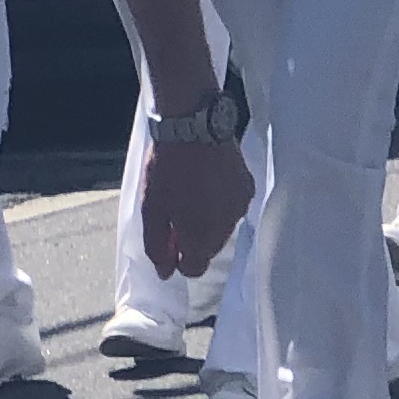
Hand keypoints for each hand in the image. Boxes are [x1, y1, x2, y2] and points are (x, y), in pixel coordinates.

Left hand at [139, 137, 253, 279]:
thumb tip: (165, 272)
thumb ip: (157, 245)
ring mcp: (241, 206)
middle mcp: (226, 227)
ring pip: (223, 229)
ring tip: (190, 196)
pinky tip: (207, 184)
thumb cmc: (166, 168)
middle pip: (209, 250)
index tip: (168, 240)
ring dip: (207, 222)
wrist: (193, 125)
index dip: (178, 260)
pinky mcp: (248, 187)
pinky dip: (221, 204)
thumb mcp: (151, 209)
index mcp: (201, 236)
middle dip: (192, 240)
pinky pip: (233, 207)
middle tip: (175, 214)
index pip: (194, 269)